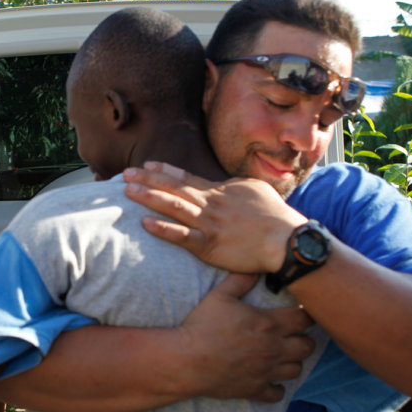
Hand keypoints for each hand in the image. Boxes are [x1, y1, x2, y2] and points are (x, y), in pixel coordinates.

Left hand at [123, 161, 307, 272]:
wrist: (286, 239)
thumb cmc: (275, 216)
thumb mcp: (254, 190)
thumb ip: (232, 186)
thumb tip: (220, 184)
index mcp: (220, 190)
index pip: (186, 177)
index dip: (164, 171)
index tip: (146, 165)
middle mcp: (210, 203)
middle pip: (173, 187)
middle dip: (147, 180)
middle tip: (125, 174)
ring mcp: (208, 224)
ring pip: (173, 206)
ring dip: (148, 197)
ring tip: (128, 191)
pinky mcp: (209, 245)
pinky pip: (182, 236)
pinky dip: (163, 229)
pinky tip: (145, 223)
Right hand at [175, 273, 314, 401]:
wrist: (187, 360)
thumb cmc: (202, 325)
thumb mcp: (219, 296)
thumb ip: (240, 280)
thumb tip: (255, 268)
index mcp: (269, 324)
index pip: (305, 318)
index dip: (306, 314)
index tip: (301, 312)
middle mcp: (274, 348)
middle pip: (308, 345)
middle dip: (304, 338)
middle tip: (294, 334)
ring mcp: (267, 371)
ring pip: (297, 369)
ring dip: (293, 361)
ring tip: (283, 355)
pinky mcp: (256, 389)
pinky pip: (278, 393)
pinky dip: (277, 387)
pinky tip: (269, 379)